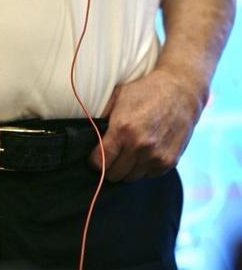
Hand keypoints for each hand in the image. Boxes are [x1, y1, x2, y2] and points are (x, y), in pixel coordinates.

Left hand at [89, 68, 203, 181]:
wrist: (180, 92)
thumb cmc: (146, 91)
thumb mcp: (118, 95)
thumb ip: (102, 115)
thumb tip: (88, 130)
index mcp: (123, 129)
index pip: (101, 161)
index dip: (94, 162)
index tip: (94, 158)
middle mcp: (140, 145)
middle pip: (115, 174)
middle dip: (109, 167)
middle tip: (110, 157)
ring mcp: (156, 155)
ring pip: (132, 177)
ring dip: (127, 169)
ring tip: (127, 154)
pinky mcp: (170, 161)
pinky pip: (149, 175)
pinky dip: (143, 168)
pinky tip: (143, 154)